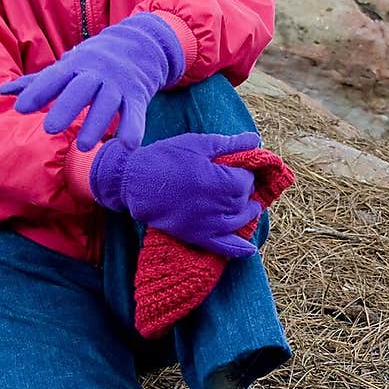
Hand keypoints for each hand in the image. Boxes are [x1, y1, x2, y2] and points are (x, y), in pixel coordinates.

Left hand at [0, 13, 184, 149]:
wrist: (140, 44)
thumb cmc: (93, 62)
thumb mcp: (67, 67)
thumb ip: (38, 82)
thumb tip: (2, 92)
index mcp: (74, 66)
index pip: (53, 78)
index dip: (37, 92)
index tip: (20, 108)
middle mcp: (96, 73)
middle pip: (80, 90)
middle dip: (66, 108)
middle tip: (50, 129)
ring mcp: (118, 84)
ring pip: (107, 103)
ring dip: (96, 123)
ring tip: (84, 147)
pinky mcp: (137, 94)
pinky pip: (135, 112)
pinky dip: (133, 127)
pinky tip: (127, 145)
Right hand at [90, 132, 262, 259]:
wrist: (134, 182)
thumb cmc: (165, 158)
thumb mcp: (197, 144)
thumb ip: (229, 144)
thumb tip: (255, 140)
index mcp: (217, 179)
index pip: (246, 181)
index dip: (246, 174)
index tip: (239, 170)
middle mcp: (215, 204)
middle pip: (243, 201)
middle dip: (245, 192)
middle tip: (239, 185)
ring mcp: (206, 223)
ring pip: (239, 221)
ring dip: (247, 214)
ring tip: (249, 207)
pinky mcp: (196, 235)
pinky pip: (223, 247)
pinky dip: (238, 248)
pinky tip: (249, 248)